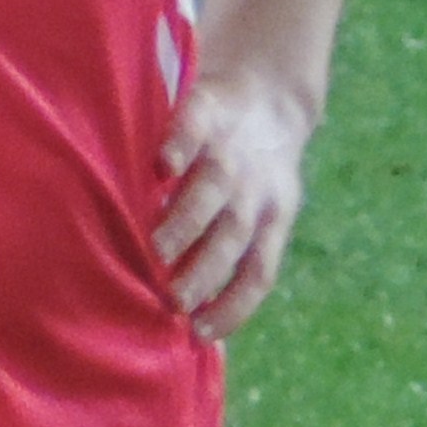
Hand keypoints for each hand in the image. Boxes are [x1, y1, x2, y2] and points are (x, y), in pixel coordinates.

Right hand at [154, 70, 316, 340]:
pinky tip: (162, 167)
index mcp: (271, 220)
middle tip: (171, 298)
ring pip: (214, 188)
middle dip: (205, 269)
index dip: (234, 305)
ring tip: (155, 248)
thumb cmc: (247, 175)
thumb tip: (187, 325)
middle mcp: (254, 188)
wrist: (271, 94)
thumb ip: (225, 259)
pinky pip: (194, 129)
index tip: (198, 333)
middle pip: (233, 235)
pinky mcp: (207, 109)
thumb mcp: (256, 214)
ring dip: (187, 219)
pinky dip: (180, 146)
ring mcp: (230, 149)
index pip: (259, 272)